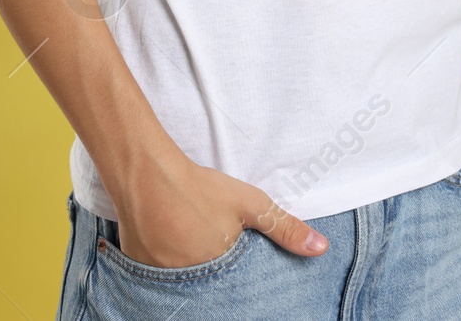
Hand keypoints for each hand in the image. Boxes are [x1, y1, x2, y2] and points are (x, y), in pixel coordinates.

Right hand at [112, 153, 327, 267]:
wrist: (146, 172)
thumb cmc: (200, 187)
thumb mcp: (250, 204)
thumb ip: (284, 228)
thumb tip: (321, 249)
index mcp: (218, 271)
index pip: (236, 287)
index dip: (236, 272)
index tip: (231, 255)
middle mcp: (188, 281)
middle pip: (209, 285)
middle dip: (213, 270)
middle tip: (207, 240)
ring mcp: (160, 277)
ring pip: (183, 281)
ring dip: (189, 267)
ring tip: (188, 239)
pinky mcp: (139, 268)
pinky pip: (159, 275)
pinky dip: (166, 264)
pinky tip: (169, 240)